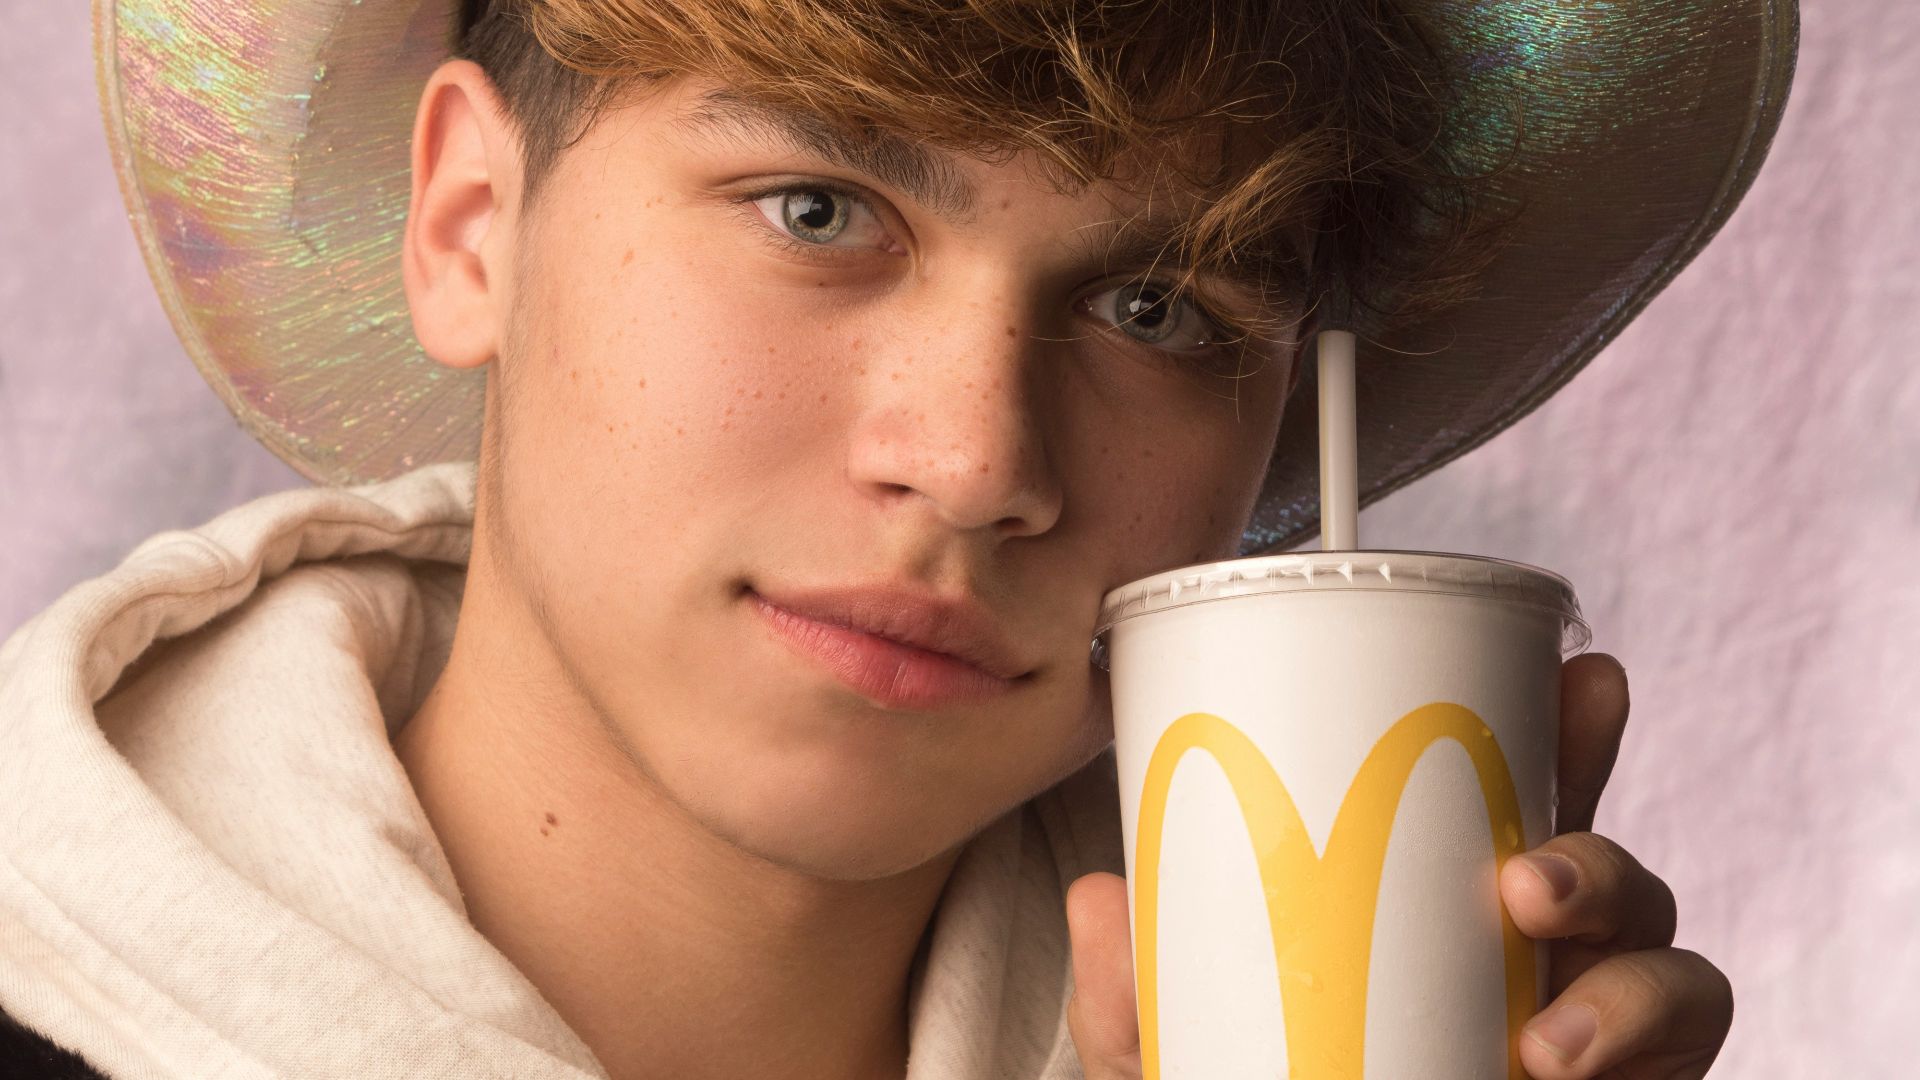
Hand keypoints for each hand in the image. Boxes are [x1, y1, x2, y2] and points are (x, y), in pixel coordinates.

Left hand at [1064, 652, 1733, 1079]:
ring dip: (1613, 934)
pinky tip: (1557, 1056)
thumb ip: (1132, 993)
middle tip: (1524, 872)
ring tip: (1534, 975)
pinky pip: (1684, 1045)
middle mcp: (1531, 958)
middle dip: (1595, 835)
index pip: (1518, 802)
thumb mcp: (1173, 1050)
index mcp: (1442, 913)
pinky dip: (1638, 1036)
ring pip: (1662, 947)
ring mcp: (1589, 1026)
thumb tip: (1097, 893)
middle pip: (1606, 859)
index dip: (1561, 731)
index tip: (1580, 666)